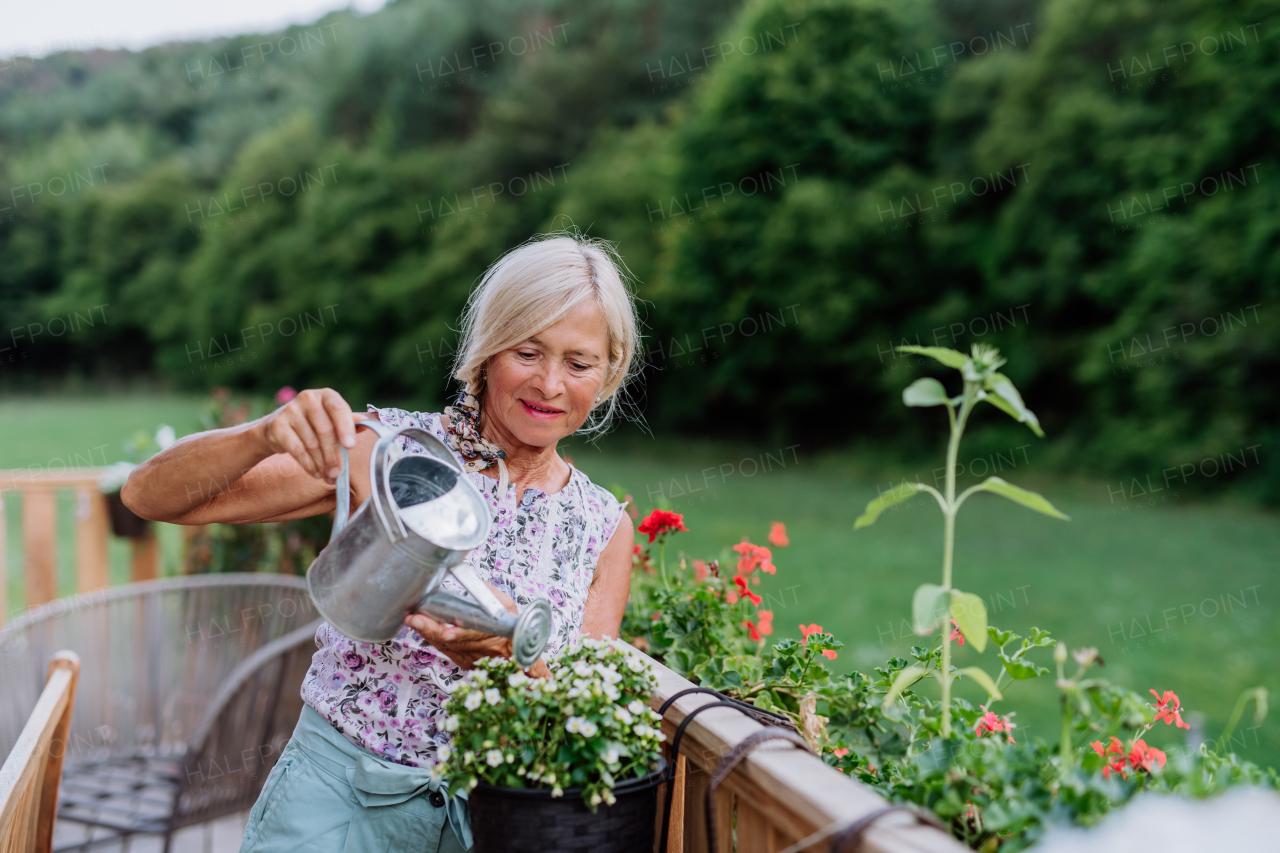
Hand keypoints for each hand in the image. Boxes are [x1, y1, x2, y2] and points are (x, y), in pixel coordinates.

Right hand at [257, 388, 357, 485]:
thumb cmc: (314, 424)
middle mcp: (308, 398)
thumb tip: (368, 423)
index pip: (339, 408)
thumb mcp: (332, 420)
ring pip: (312, 443)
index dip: (346, 427)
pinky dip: (308, 464)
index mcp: (326, 396)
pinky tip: (316, 472)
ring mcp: (291, 410)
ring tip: (329, 476)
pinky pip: (297, 450)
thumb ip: (349, 422)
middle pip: (325, 430)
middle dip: (334, 455)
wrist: (279, 428)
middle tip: (339, 473)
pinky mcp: (277, 425)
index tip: (351, 446)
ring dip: (322, 463)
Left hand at [404, 586, 550, 677]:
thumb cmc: (512, 626)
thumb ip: (490, 594)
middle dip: (432, 630)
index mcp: (496, 633)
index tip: (444, 630)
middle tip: (415, 619)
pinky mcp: (462, 660)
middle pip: (454, 642)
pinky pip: (444, 649)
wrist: (515, 652)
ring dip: (427, 633)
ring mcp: (471, 658)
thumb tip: (475, 581)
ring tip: (413, 620)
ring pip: (445, 646)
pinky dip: (431, 638)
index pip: (475, 633)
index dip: (459, 632)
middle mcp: (482, 649)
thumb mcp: (506, 605)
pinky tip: (421, 628)